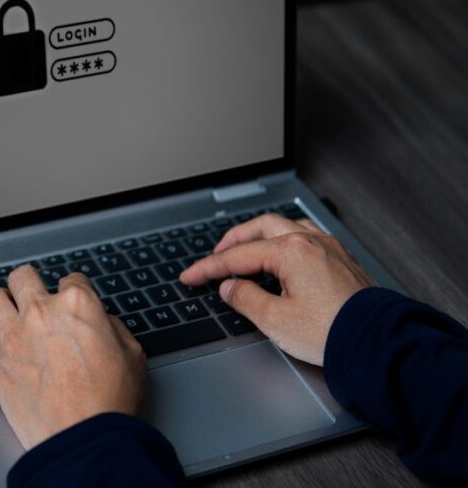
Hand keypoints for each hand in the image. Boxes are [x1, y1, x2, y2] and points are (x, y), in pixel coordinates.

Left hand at [0, 266, 145, 448]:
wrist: (86, 440)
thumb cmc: (112, 402)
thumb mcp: (133, 355)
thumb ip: (112, 328)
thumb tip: (101, 322)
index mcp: (78, 304)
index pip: (72, 279)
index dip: (75, 289)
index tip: (72, 299)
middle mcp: (41, 313)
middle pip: (22, 276)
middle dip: (28, 284)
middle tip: (32, 296)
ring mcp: (14, 337)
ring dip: (0, 303)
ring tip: (5, 312)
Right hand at [179, 214, 373, 364]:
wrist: (380, 345)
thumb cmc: (333, 334)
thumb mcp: (276, 321)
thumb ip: (245, 299)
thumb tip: (231, 288)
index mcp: (291, 252)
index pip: (237, 256)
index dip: (208, 268)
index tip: (190, 276)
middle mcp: (311, 241)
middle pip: (261, 228)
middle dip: (233, 240)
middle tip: (216, 257)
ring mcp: (329, 248)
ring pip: (286, 226)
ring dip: (261, 235)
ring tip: (247, 250)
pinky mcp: (342, 260)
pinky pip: (307, 236)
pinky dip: (285, 240)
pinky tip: (282, 255)